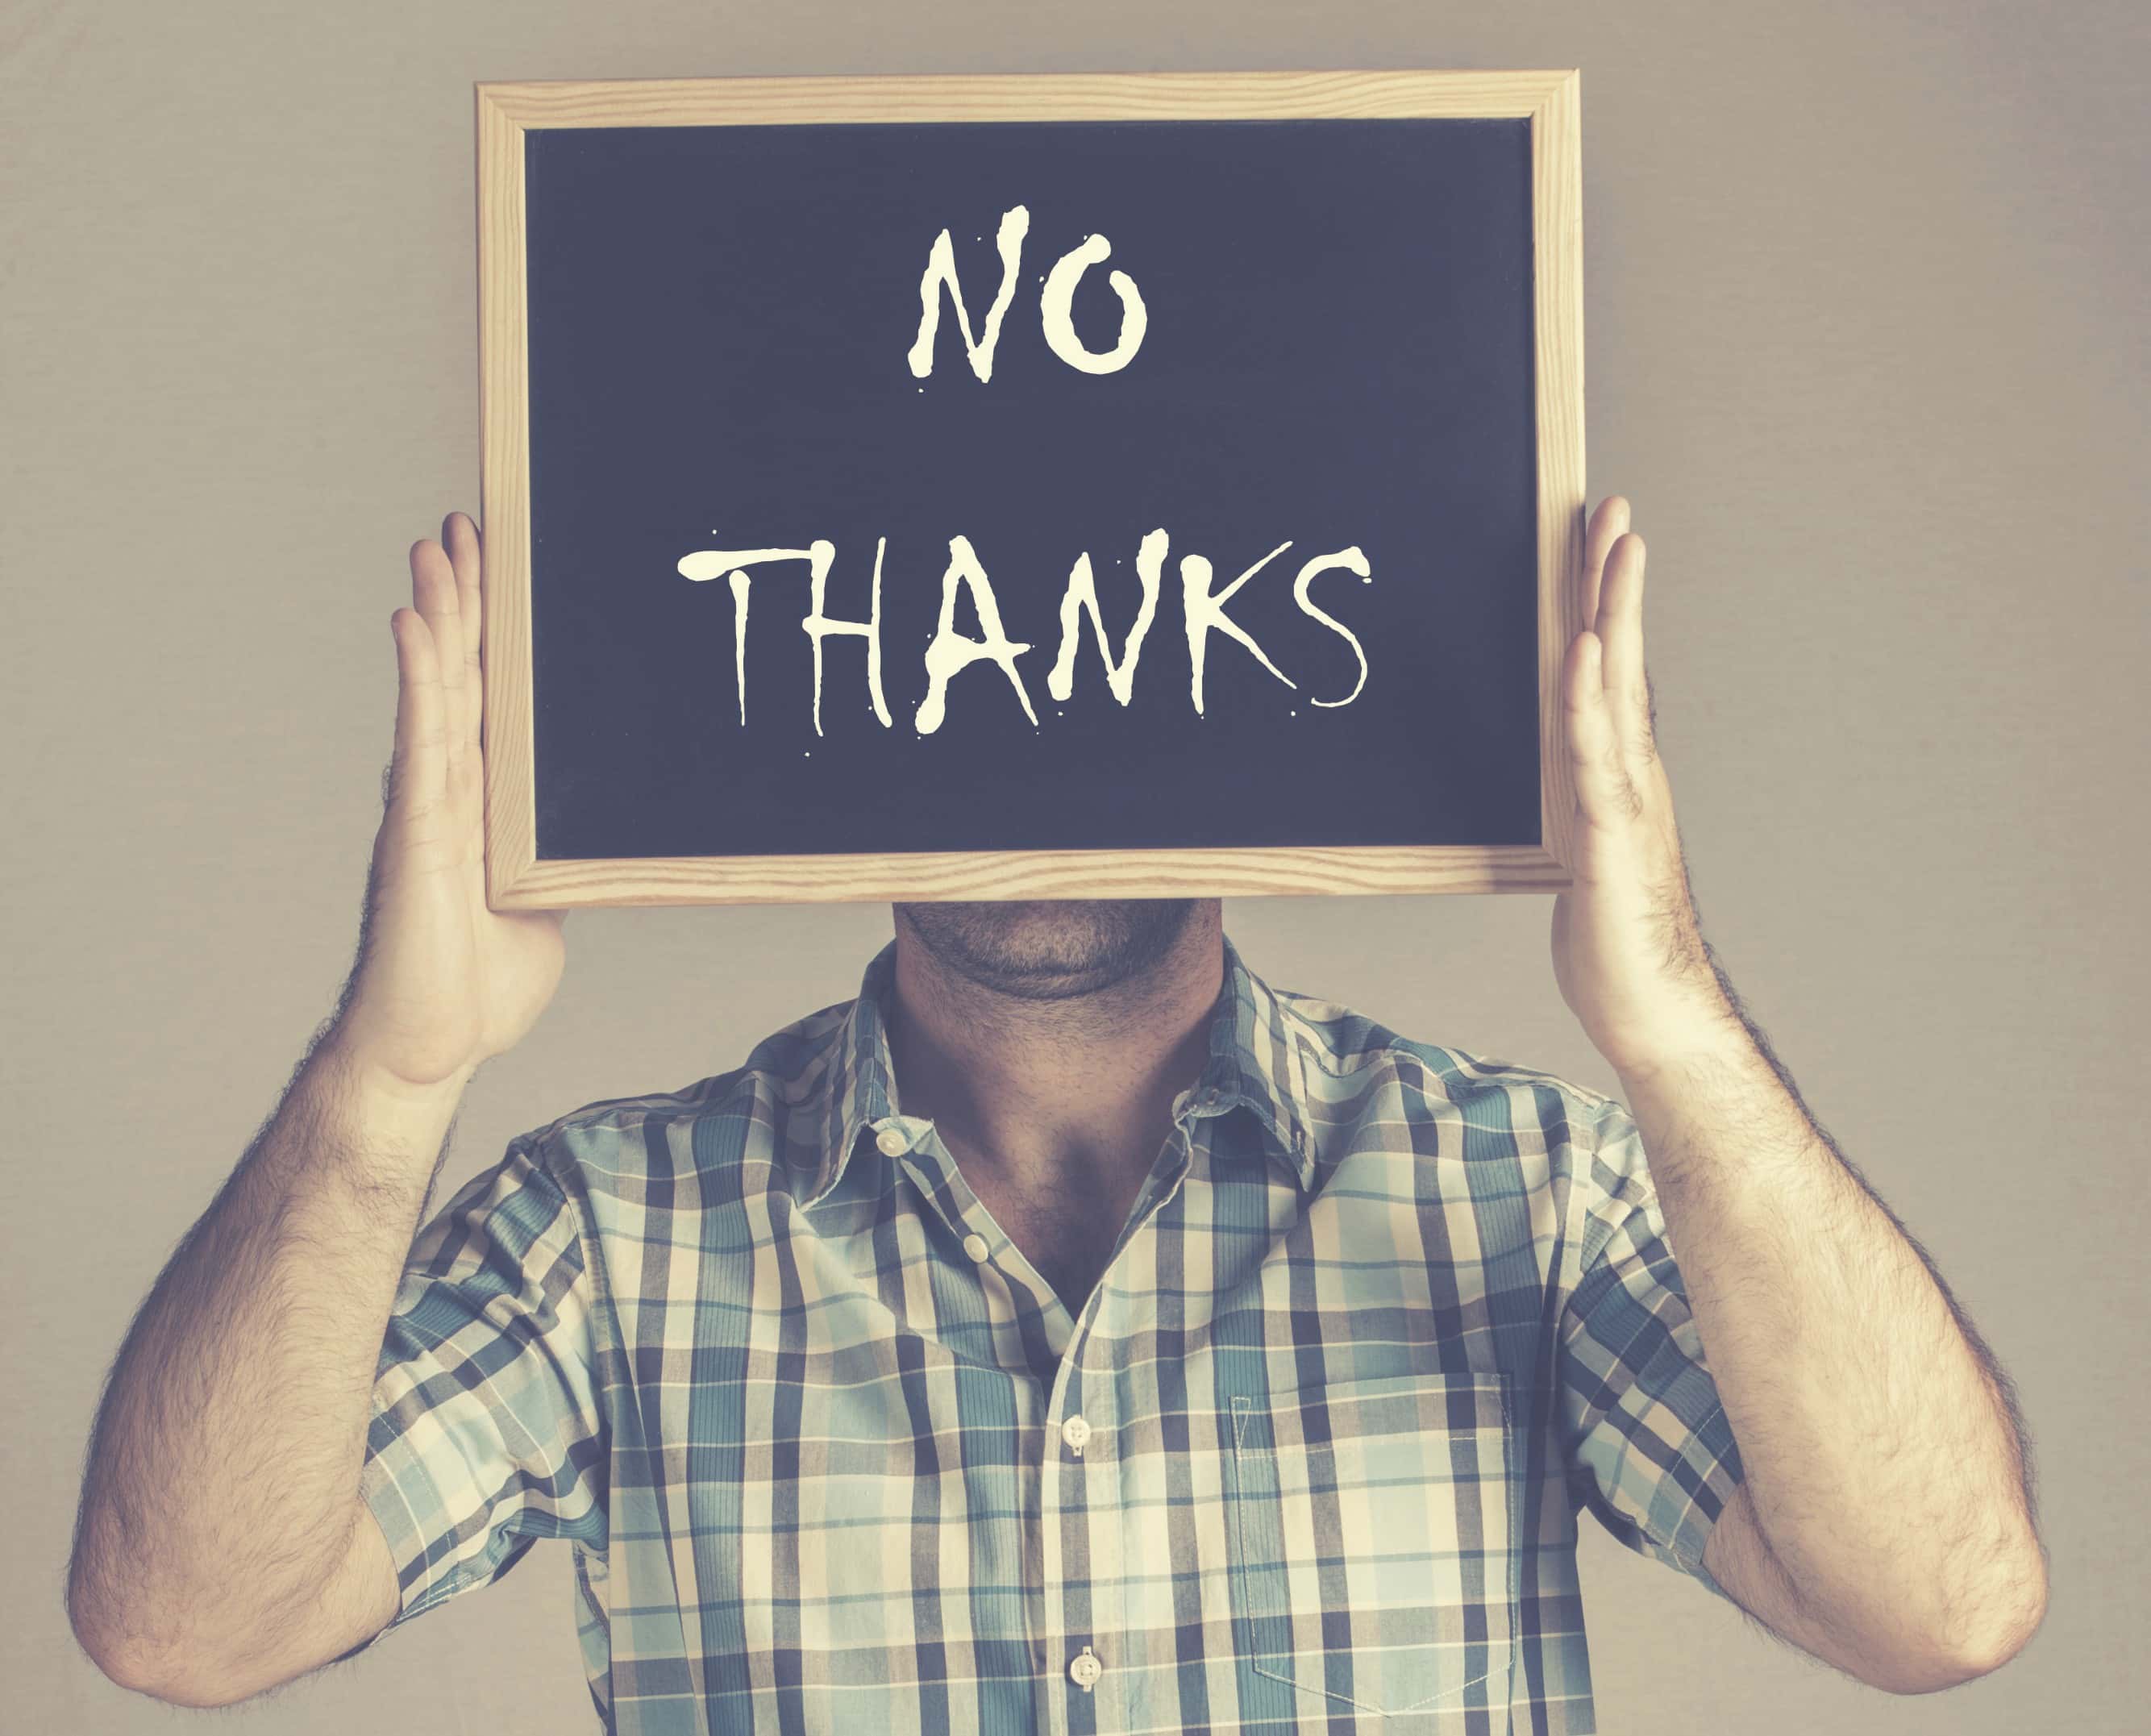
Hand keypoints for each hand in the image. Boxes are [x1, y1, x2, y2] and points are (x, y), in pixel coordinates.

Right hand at [327, 513, 567, 1095]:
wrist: (436, 1044)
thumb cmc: (481, 981)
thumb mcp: (550, 902)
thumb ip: (565, 855)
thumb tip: (605, 828)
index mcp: (489, 803)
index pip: (493, 700)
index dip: (496, 636)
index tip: (502, 567)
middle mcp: (453, 789)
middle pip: (463, 676)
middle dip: (466, 599)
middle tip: (469, 523)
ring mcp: (429, 803)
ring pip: (439, 690)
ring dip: (441, 615)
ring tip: (439, 545)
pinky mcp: (417, 829)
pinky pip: (421, 739)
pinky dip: (421, 679)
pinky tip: (415, 625)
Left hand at [1551, 497, 1738, 1081]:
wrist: (1653, 1012)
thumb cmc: (1615, 940)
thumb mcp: (1579, 853)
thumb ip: (1571, 806)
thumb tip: (1556, 777)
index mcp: (1616, 773)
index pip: (1608, 671)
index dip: (1603, 602)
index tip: (1599, 537)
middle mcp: (1629, 773)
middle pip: (1620, 659)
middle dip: (1612, 580)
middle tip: (1611, 506)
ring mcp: (1625, 800)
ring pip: (1616, 691)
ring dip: (1610, 615)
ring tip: (1610, 548)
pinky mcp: (1609, 836)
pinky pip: (1595, 757)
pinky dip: (1588, 701)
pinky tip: (1584, 654)